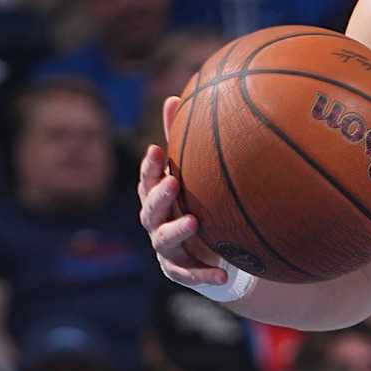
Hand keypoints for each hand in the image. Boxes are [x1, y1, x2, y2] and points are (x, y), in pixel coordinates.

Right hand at [139, 102, 233, 292]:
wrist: (208, 252)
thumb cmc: (197, 204)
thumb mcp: (190, 174)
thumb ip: (181, 142)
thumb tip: (173, 95)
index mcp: (157, 197)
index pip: (147, 179)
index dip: (150, 167)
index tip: (158, 150)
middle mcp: (156, 222)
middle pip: (149, 209)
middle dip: (159, 196)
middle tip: (173, 183)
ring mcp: (165, 249)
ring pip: (164, 240)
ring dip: (176, 230)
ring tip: (194, 222)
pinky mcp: (179, 272)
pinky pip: (189, 275)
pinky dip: (204, 275)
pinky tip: (223, 274)